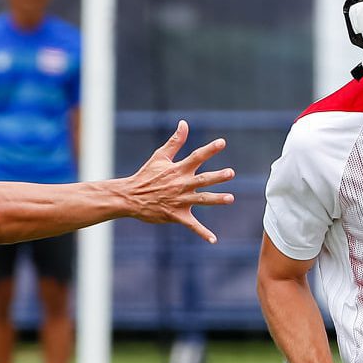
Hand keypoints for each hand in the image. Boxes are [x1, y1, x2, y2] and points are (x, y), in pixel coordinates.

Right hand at [122, 121, 235, 242]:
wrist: (131, 197)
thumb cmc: (147, 175)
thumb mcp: (160, 156)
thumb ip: (175, 141)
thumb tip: (184, 123)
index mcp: (178, 170)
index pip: (196, 157)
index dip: (209, 149)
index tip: (222, 143)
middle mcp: (181, 184)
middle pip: (202, 179)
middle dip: (217, 176)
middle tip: (231, 173)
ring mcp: (179, 200)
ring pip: (201, 200)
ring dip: (216, 200)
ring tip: (231, 198)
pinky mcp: (176, 215)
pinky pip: (191, 225)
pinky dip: (202, 233)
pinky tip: (213, 240)